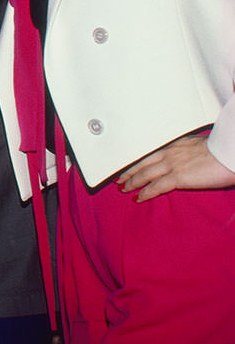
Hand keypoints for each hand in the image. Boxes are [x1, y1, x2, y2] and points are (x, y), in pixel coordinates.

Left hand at [116, 133, 234, 201]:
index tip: (131, 167)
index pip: (151, 155)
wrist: (229, 153)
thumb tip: (191, 161)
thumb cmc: (222, 152)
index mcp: (176, 146)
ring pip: (145, 175)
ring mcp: (172, 165)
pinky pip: (156, 187)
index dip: (139, 163)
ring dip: (132, 183)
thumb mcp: (200, 148)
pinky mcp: (177, 177)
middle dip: (130, 173)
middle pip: (143, 164)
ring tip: (124, 189)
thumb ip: (190, 154)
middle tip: (120, 179)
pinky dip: (145, 193)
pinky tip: (138, 198)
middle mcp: (170, 153)